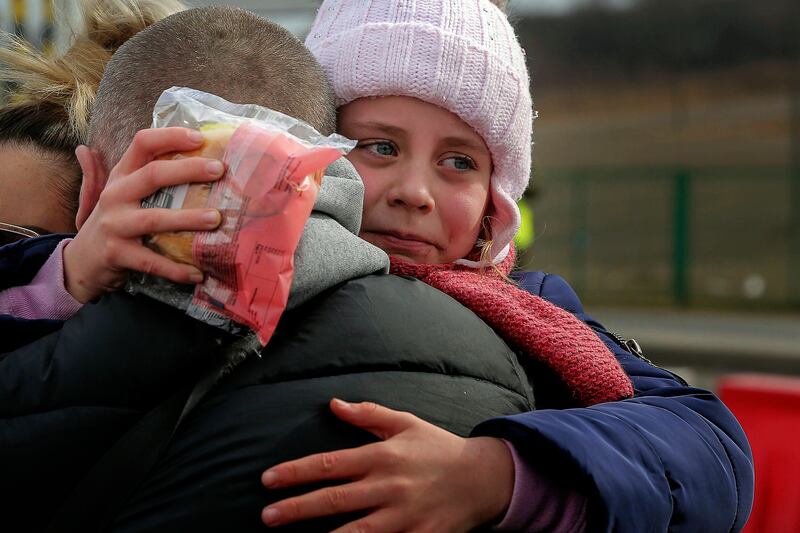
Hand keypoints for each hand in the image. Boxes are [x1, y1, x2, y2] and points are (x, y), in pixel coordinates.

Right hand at [64, 128, 224, 302]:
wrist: (81, 262)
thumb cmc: (112, 221)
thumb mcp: (118, 191)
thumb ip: (133, 169)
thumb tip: (126, 139)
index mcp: (121, 176)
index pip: (142, 144)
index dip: (170, 137)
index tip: (199, 137)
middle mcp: (115, 195)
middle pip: (153, 175)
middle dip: (189, 170)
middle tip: (219, 169)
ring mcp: (115, 225)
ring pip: (155, 218)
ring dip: (188, 218)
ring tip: (216, 218)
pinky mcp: (117, 254)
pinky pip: (152, 261)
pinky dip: (176, 268)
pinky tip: (198, 273)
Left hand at [261, 399, 513, 532]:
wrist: (483, 478)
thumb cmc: (438, 448)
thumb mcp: (405, 423)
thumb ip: (367, 414)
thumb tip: (332, 404)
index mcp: (382, 456)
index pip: (330, 464)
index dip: (295, 472)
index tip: (268, 480)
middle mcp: (389, 486)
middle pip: (335, 499)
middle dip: (297, 508)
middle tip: (267, 516)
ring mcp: (404, 516)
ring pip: (357, 531)